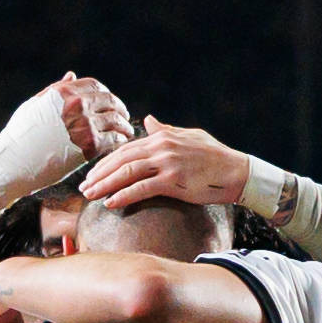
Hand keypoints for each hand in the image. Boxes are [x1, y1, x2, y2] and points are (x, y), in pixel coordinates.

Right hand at [0, 73, 130, 201]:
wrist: (13, 163)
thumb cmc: (19, 135)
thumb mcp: (34, 105)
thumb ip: (56, 89)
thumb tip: (72, 75)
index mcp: (63, 92)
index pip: (95, 86)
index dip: (106, 93)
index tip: (110, 102)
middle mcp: (76, 105)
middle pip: (110, 102)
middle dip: (120, 109)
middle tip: (124, 117)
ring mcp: (84, 125)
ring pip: (116, 121)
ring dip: (124, 126)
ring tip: (126, 132)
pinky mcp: (89, 146)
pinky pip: (114, 139)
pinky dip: (120, 141)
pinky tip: (120, 144)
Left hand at [77, 124, 257, 217]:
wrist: (237, 172)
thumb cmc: (215, 156)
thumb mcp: (189, 136)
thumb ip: (166, 130)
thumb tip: (150, 120)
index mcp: (162, 137)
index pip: (127, 149)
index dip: (106, 162)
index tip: (93, 174)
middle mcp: (161, 147)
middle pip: (121, 160)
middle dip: (99, 173)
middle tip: (83, 186)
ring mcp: (167, 163)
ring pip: (126, 173)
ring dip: (105, 184)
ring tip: (90, 194)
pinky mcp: (173, 181)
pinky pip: (141, 188)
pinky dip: (123, 195)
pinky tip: (110, 203)